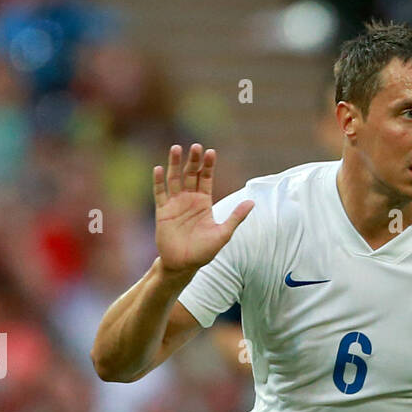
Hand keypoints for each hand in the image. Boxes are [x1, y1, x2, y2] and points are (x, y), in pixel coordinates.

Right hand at [153, 144, 253, 276]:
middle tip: (196, 146)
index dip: (208, 166)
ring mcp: (175, 204)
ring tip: (176, 148)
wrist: (183, 265)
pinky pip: (160, 193)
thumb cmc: (204, 251)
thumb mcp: (223, 233)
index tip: (211, 152)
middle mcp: (189, 199)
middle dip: (193, 160)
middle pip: (191, 174)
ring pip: (174, 179)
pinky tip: (159, 169)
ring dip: (175, 164)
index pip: (206, 178)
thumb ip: (236, 217)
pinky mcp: (163, 211)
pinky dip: (159, 181)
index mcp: (204, 202)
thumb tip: (252, 202)